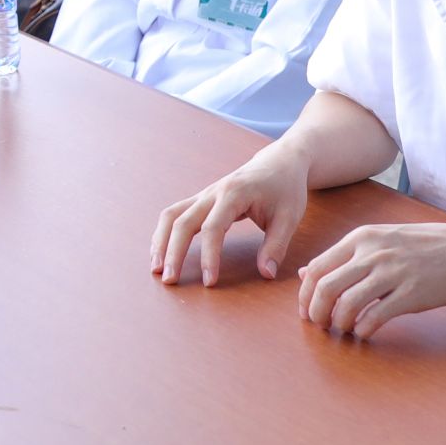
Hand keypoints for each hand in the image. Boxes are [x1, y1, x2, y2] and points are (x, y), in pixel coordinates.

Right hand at [150, 143, 310, 286]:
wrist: (279, 162)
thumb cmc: (285, 189)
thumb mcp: (289, 217)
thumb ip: (276, 246)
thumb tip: (265, 274)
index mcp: (234, 194)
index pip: (213, 228)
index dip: (209, 256)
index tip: (209, 282)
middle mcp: (213, 192)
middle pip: (182, 221)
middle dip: (173, 252)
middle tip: (169, 280)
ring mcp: (203, 195)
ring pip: (171, 215)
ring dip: (160, 241)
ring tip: (155, 268)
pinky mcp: (201, 200)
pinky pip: (175, 214)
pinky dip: (164, 234)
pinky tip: (161, 253)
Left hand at [296, 223, 445, 339]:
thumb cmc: (422, 246)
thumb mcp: (380, 239)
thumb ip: (343, 255)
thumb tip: (305, 273)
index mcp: (361, 238)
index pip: (318, 268)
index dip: (305, 294)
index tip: (306, 310)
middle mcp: (373, 253)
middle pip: (326, 288)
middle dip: (316, 312)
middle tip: (320, 325)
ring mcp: (392, 273)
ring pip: (346, 304)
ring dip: (338, 323)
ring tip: (343, 329)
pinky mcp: (410, 294)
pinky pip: (374, 317)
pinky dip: (363, 329)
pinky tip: (364, 332)